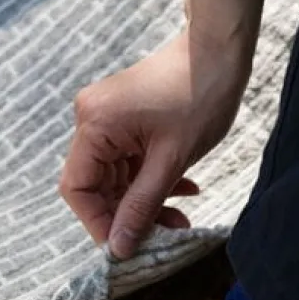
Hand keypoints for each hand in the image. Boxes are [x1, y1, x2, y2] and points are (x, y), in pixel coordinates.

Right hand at [60, 30, 247, 259]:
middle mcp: (93, 121)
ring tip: (181, 219)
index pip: (77, 189)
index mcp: (94, 125)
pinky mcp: (127, 122)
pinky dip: (154, 183)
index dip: (98, 223)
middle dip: (129, 216)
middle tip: (164, 235)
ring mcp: (110, 121)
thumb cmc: (199, 97)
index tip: (126, 247)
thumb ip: (141, 206)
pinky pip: (132, 165)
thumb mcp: (170, 161)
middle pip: (97, 188)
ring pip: (118, 181)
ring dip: (147, 203)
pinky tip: (184, 192)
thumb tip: (118, 248)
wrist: (221, 51)